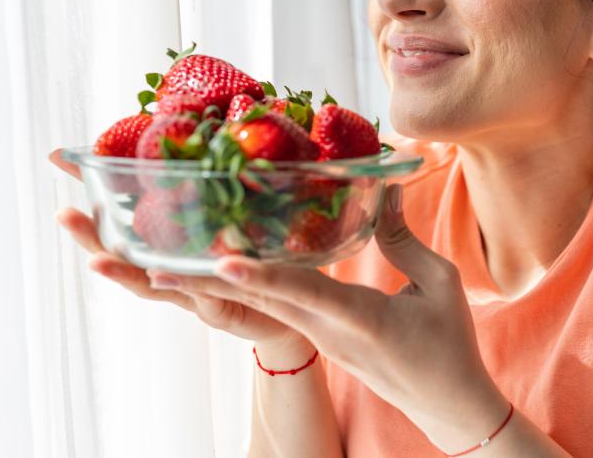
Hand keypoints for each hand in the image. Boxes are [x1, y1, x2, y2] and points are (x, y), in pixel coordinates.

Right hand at [48, 149, 302, 348]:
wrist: (298, 312)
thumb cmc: (266, 259)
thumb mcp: (248, 212)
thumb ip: (231, 181)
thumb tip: (221, 125)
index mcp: (175, 245)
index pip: (127, 214)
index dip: (98, 186)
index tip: (58, 159)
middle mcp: (178, 273)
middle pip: (126, 255)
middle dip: (94, 236)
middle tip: (64, 215)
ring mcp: (199, 296)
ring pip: (157, 285)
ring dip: (127, 273)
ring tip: (98, 261)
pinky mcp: (229, 313)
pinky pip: (211, 302)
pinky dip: (198, 290)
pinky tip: (183, 278)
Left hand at [148, 184, 509, 452]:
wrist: (445, 403)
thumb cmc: (449, 343)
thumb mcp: (439, 284)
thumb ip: (402, 238)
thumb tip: (381, 189)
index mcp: (358, 321)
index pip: (303, 295)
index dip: (262, 277)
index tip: (221, 264)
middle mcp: (325, 331)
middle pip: (257, 301)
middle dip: (201, 283)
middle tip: (144, 265)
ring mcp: (316, 337)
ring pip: (255, 305)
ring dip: (204, 286)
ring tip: (151, 267)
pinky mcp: (315, 336)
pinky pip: (270, 308)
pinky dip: (236, 287)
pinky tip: (205, 271)